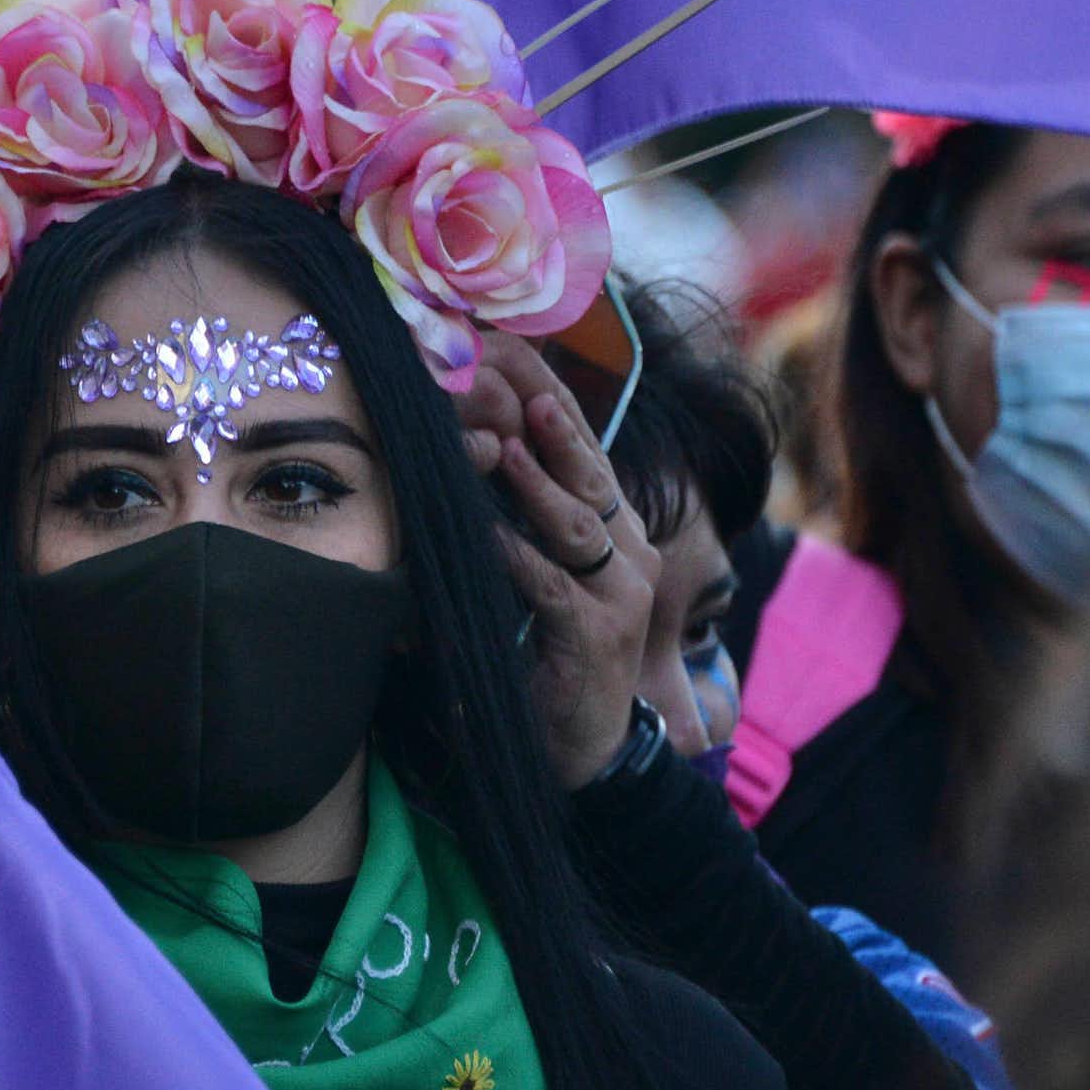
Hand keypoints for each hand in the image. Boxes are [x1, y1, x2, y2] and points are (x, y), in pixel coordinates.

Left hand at [459, 333, 658, 789]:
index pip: (581, 445)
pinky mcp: (595, 632)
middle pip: (585, 467)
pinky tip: (486, 534)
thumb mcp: (529, 569)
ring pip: (576, 519)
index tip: (507, 346)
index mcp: (611, 524)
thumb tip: (463, 446)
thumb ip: (511, 515)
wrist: (580, 744)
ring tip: (502, 441)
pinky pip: (551, 584)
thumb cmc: (544, 648)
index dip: (549, 393)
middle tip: (505, 367)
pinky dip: (516, 556)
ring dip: (537, 479)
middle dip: (547, 415)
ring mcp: (619, 589)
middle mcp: (626, 547)